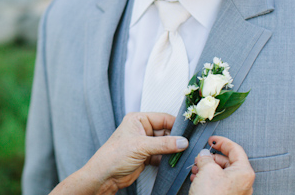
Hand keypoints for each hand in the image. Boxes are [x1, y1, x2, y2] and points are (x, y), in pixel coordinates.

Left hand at [50, 112, 187, 194]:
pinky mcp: (146, 156)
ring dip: (173, 149)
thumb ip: (164, 144)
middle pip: (166, 131)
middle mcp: (141, 129)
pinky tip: (175, 161)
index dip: (176, 124)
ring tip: (184, 153)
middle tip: (188, 145)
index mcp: (138, 119)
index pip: (162, 118)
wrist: (105, 176)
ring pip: (165, 144)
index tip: (189, 132)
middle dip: (176, 139)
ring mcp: (144, 143)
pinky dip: (168, 158)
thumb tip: (182, 141)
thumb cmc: (114, 155)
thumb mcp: (141, 146)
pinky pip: (162, 155)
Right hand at [188, 136, 254, 194]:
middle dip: (211, 158)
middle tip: (200, 156)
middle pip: (228, 162)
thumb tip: (204, 155)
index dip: (222, 142)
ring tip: (196, 168)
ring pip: (222, 173)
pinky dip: (208, 178)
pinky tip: (198, 179)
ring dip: (208, 168)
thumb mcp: (207, 169)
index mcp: (244, 172)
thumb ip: (206, 157)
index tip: (211, 140)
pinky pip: (219, 183)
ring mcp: (236, 192)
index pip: (235, 149)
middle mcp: (243, 182)